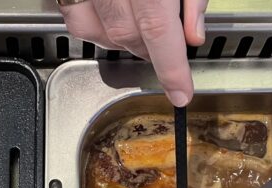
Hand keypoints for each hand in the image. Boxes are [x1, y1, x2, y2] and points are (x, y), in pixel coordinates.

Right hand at [59, 0, 207, 106]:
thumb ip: (192, 0)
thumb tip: (193, 34)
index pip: (159, 33)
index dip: (171, 69)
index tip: (181, 93)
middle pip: (130, 36)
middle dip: (151, 47)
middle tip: (166, 40)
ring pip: (103, 34)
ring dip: (126, 38)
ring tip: (140, 21)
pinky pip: (79, 22)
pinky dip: (97, 29)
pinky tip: (112, 18)